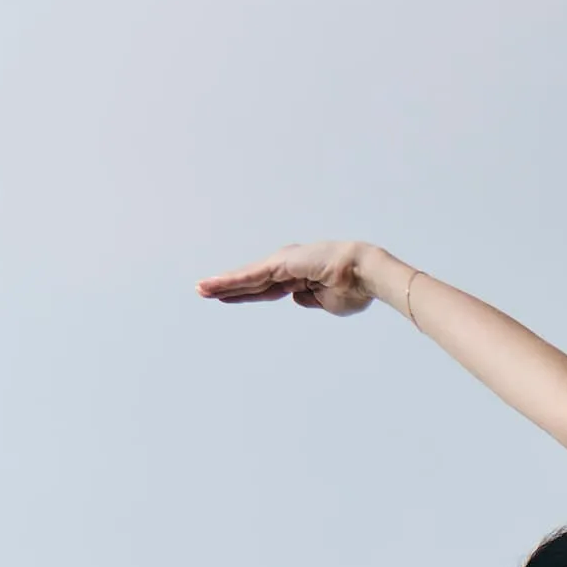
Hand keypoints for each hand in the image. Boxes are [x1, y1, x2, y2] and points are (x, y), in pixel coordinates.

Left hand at [198, 239, 381, 313]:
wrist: (364, 275)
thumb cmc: (355, 289)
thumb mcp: (329, 303)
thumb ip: (311, 300)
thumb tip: (296, 298)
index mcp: (300, 277)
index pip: (267, 288)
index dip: (247, 294)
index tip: (229, 297)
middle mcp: (288, 266)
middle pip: (252, 281)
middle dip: (229, 287)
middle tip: (205, 291)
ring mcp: (283, 263)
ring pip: (248, 277)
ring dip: (224, 284)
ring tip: (201, 290)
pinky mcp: (280, 264)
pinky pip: (252, 276)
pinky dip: (233, 281)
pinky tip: (215, 286)